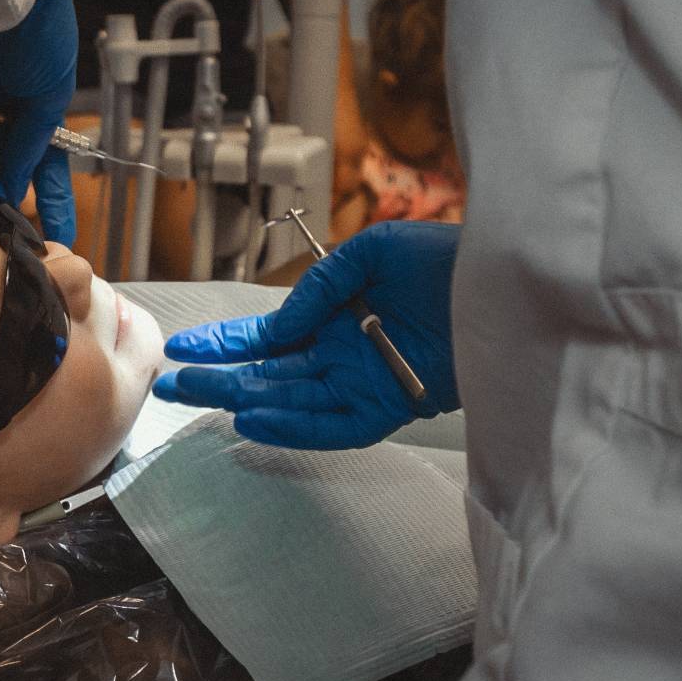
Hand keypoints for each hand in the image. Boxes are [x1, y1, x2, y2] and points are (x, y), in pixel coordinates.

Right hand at [152, 220, 460, 448]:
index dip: (224, 343)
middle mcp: (343, 355)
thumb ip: (318, 288)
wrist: (507, 282)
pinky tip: (257, 419)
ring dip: (247, 400)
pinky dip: (296, 426)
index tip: (183, 348)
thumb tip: (277, 327)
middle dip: (220, 378)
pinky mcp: (390, 407)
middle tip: (174, 384)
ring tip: (203, 397)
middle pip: (271, 375)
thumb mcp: (370, 254)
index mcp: (335, 317)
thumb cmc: (444, 261)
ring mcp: (364, 383)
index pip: (269, 337)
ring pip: (293, 401)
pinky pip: (334, 425)